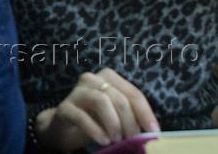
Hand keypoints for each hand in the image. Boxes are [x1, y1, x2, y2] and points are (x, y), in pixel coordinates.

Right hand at [35, 69, 159, 149]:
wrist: (64, 127)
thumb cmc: (95, 120)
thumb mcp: (116, 116)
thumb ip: (130, 117)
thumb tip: (152, 131)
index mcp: (108, 78)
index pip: (133, 93)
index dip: (146, 113)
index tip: (154, 132)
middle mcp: (91, 79)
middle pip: (119, 98)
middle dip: (129, 122)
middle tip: (132, 139)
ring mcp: (76, 92)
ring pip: (101, 101)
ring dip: (113, 124)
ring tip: (117, 140)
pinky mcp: (64, 107)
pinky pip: (81, 116)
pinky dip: (95, 130)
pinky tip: (103, 141)